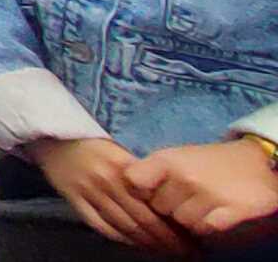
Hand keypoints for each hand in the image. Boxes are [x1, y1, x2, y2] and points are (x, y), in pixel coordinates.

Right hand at [35, 137, 193, 253]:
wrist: (52, 137)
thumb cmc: (92, 144)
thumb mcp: (120, 152)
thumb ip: (141, 174)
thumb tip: (172, 201)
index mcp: (123, 166)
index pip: (155, 203)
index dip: (175, 224)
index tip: (193, 236)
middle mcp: (106, 181)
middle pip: (142, 220)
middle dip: (167, 240)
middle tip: (185, 252)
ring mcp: (88, 192)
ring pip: (124, 226)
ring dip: (147, 243)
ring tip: (165, 252)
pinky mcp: (74, 200)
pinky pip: (101, 226)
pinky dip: (120, 238)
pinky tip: (134, 243)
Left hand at [128, 139, 277, 239]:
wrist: (257, 162)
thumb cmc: (210, 160)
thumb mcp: (177, 156)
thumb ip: (153, 171)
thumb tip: (128, 188)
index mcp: (167, 159)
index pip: (133, 181)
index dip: (139, 190)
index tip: (148, 190)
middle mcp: (185, 176)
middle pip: (158, 208)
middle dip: (168, 206)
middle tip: (183, 197)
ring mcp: (208, 195)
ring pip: (181, 221)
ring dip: (189, 217)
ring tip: (201, 202)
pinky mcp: (229, 211)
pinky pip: (204, 229)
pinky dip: (208, 224)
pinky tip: (214, 211)